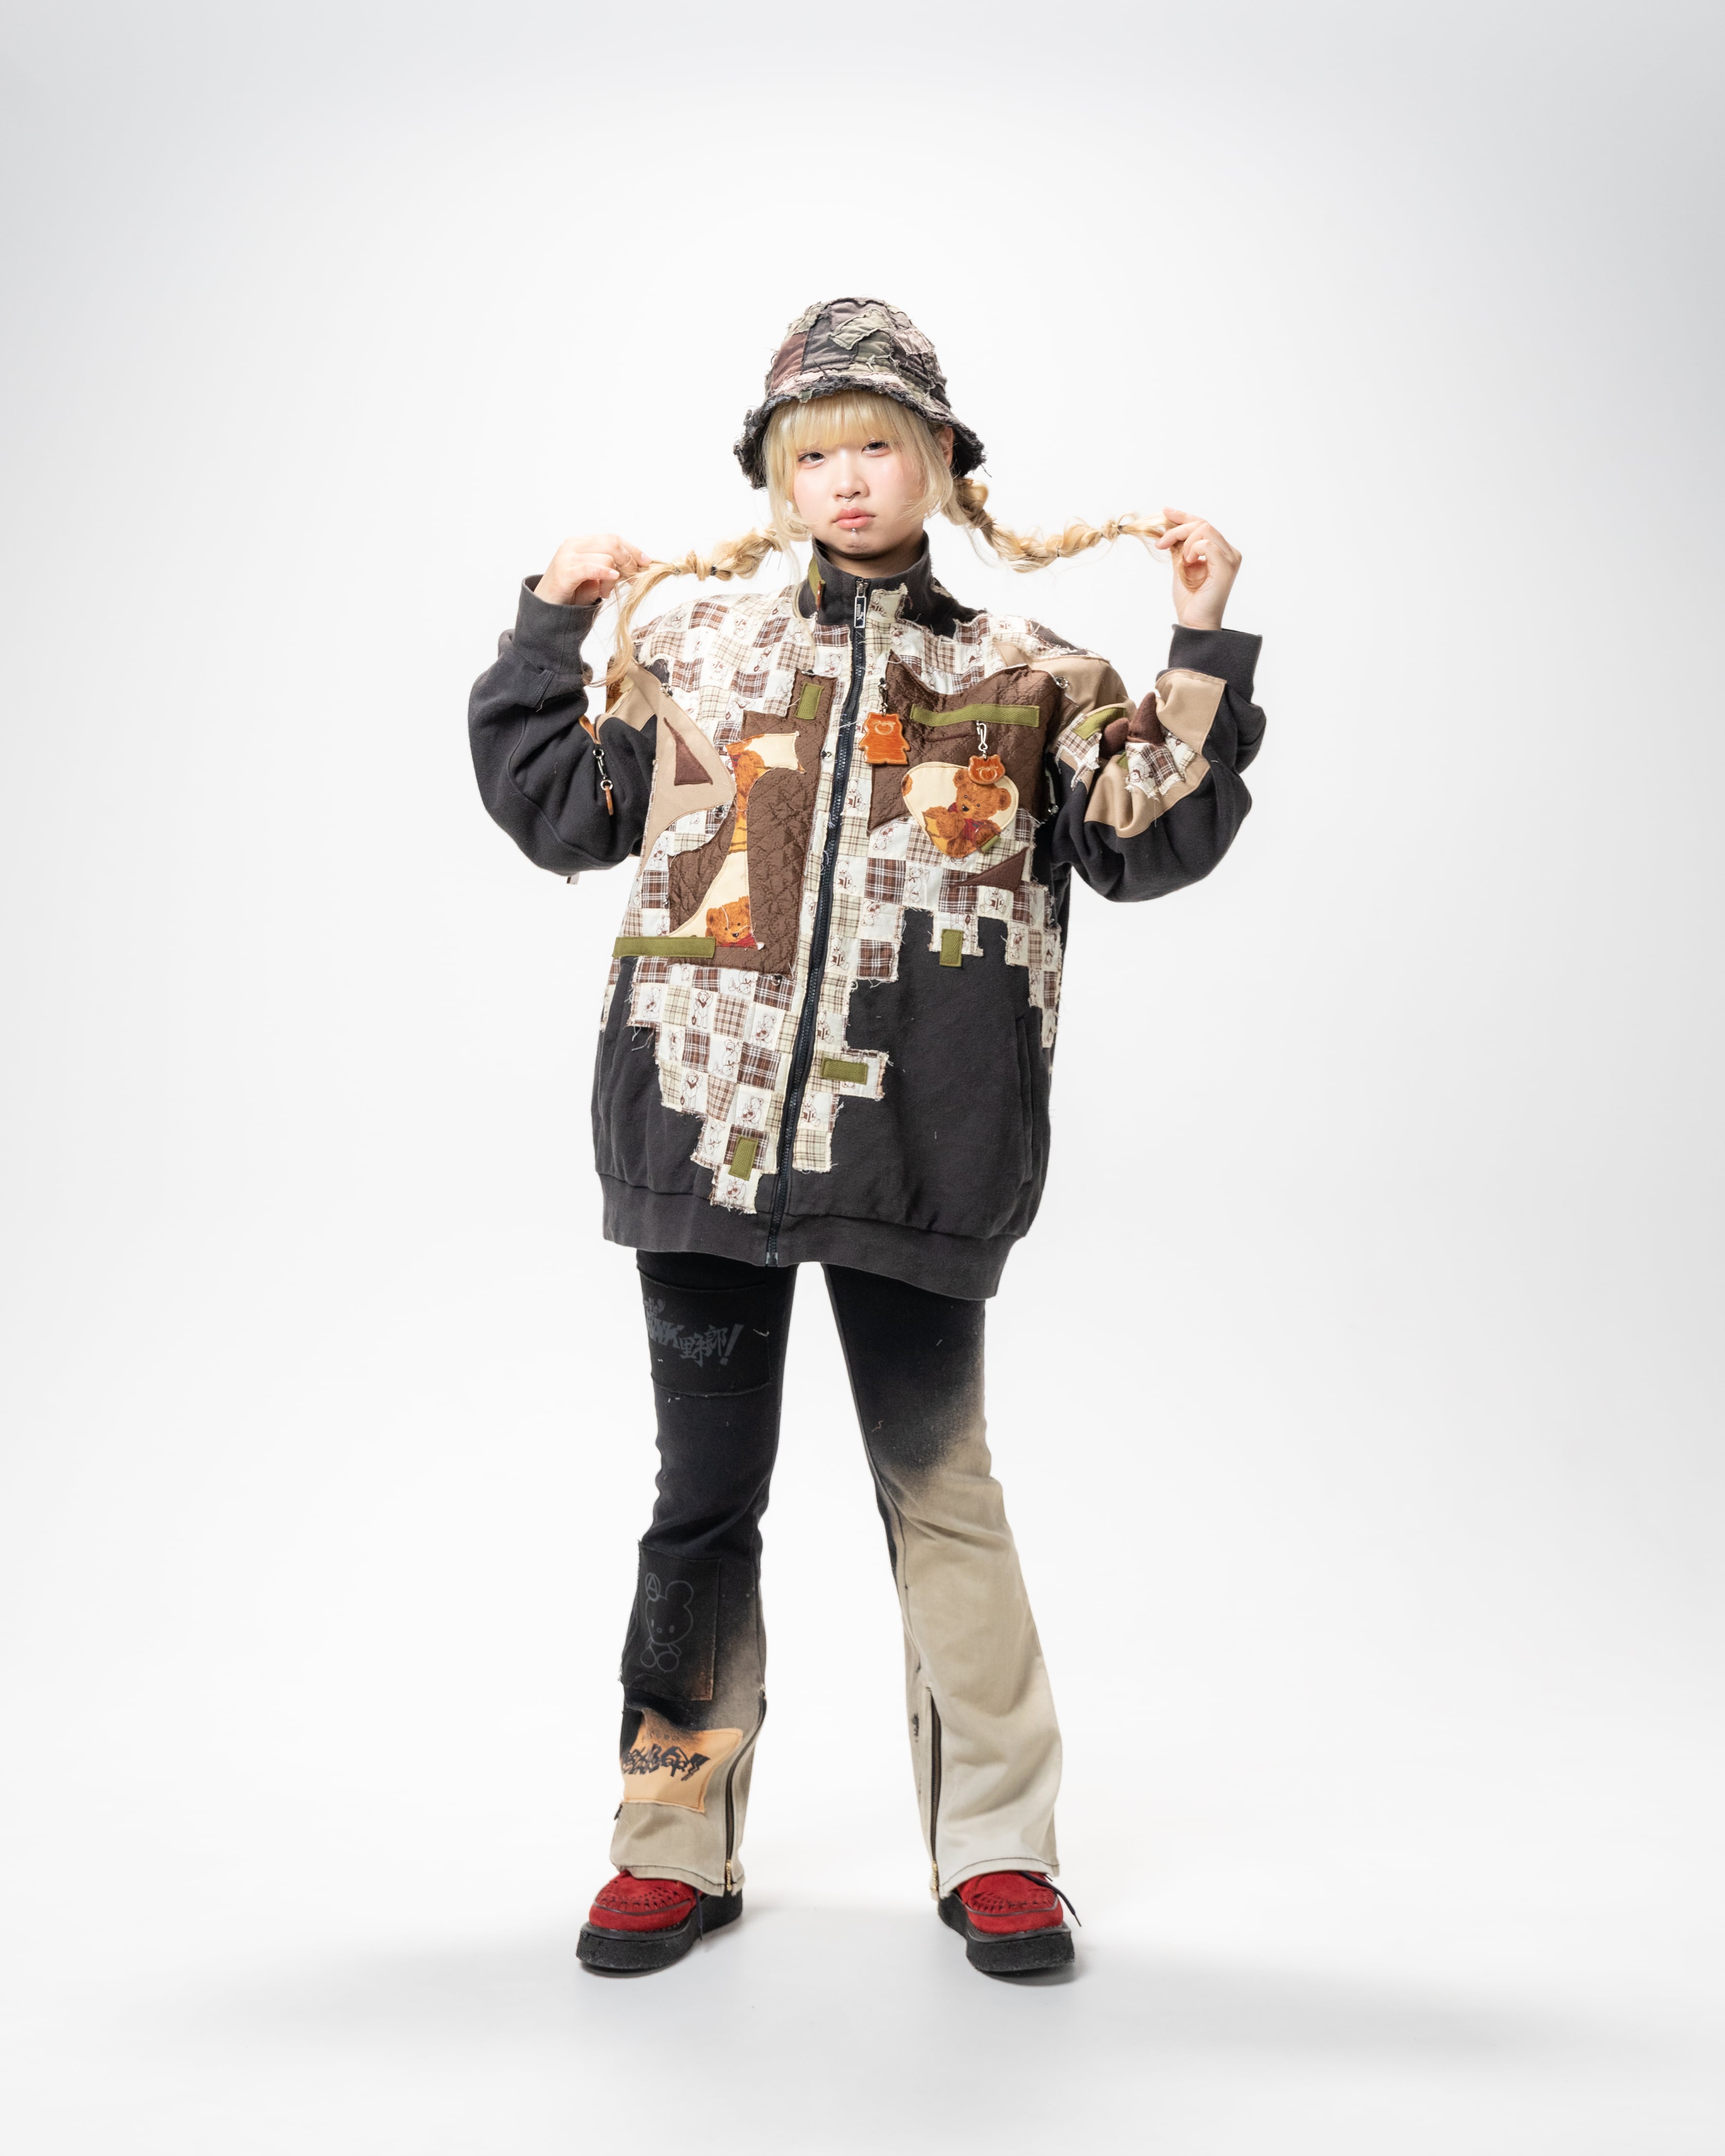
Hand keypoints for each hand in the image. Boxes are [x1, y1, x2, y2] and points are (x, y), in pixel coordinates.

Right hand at [537, 532, 652, 607]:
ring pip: (606, 556)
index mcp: (582, 543)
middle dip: (629, 561)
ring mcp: (567, 557)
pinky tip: (613, 579)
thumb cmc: (571, 594)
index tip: (646, 562)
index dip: (632, 549)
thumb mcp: (596, 578)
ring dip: (614, 578)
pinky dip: (605, 572)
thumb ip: (612, 568)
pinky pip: (590, 568)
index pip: (613, 538)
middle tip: (633, 579)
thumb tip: (638, 566)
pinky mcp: (564, 572)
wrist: (545, 609)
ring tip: (606, 592)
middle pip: (612, 543)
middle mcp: (573, 545)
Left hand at [1154, 507, 1240, 630]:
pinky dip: (1193, 550)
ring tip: (1181, 561)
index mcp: (1220, 550)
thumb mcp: (1180, 565)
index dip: (1183, 516)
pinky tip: (1188, 563)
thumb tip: (1168, 526)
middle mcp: (1229, 552)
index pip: (1202, 525)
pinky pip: (1208, 544)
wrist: (1194, 621)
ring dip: (1185, 542)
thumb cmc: (1189, 598)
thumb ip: (1179, 546)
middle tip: (1162, 545)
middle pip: (1202, 524)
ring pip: (1205, 529)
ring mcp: (1230, 558)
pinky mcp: (1227, 566)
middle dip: (1178, 530)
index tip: (1165, 512)